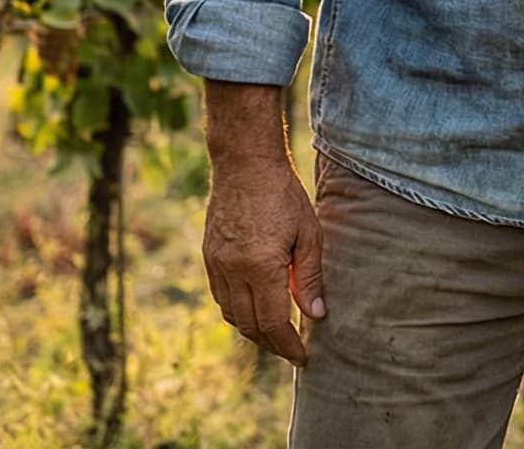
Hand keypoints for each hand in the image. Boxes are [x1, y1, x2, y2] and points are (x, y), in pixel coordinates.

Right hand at [201, 99, 327, 363]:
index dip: (288, 345)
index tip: (303, 358)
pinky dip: (237, 312)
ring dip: (253, 331)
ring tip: (275, 336)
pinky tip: (254, 310)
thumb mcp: (308, 234)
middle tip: (291, 351)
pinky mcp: (209, 256)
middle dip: (272, 344)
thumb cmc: (283, 195)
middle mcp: (233, 271)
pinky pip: (220, 297)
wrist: (244, 164)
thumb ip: (309, 278)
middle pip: (250, 325)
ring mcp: (216, 264)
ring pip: (231, 315)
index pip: (273, 323)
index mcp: (261, 267)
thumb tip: (315, 315)